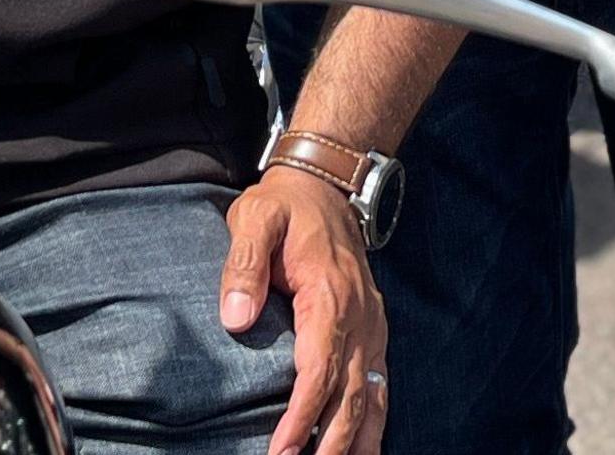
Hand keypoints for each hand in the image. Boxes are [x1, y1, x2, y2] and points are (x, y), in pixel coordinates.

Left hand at [220, 165, 385, 454]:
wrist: (327, 186)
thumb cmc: (285, 206)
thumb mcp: (255, 219)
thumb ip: (243, 264)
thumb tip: (235, 319)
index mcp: (330, 297)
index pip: (318, 371)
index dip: (300, 417)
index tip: (280, 452)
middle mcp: (361, 319)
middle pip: (351, 397)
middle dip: (329, 445)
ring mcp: (373, 328)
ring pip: (373, 399)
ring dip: (356, 443)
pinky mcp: (373, 332)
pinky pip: (380, 387)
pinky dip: (373, 423)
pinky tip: (361, 449)